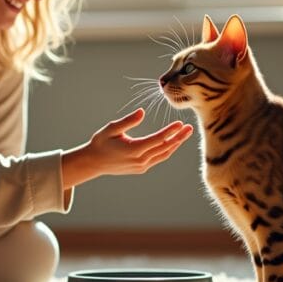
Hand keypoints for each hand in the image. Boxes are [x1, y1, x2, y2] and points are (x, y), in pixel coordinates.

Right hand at [61, 108, 193, 188]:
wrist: (93, 162)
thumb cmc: (101, 142)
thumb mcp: (111, 128)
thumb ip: (128, 121)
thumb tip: (142, 112)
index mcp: (133, 149)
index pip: (157, 140)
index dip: (170, 131)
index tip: (180, 123)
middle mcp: (140, 160)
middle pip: (164, 148)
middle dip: (178, 138)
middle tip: (189, 128)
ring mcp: (141, 166)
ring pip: (163, 155)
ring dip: (175, 144)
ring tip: (184, 134)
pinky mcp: (141, 169)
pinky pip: (158, 158)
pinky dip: (166, 150)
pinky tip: (172, 142)